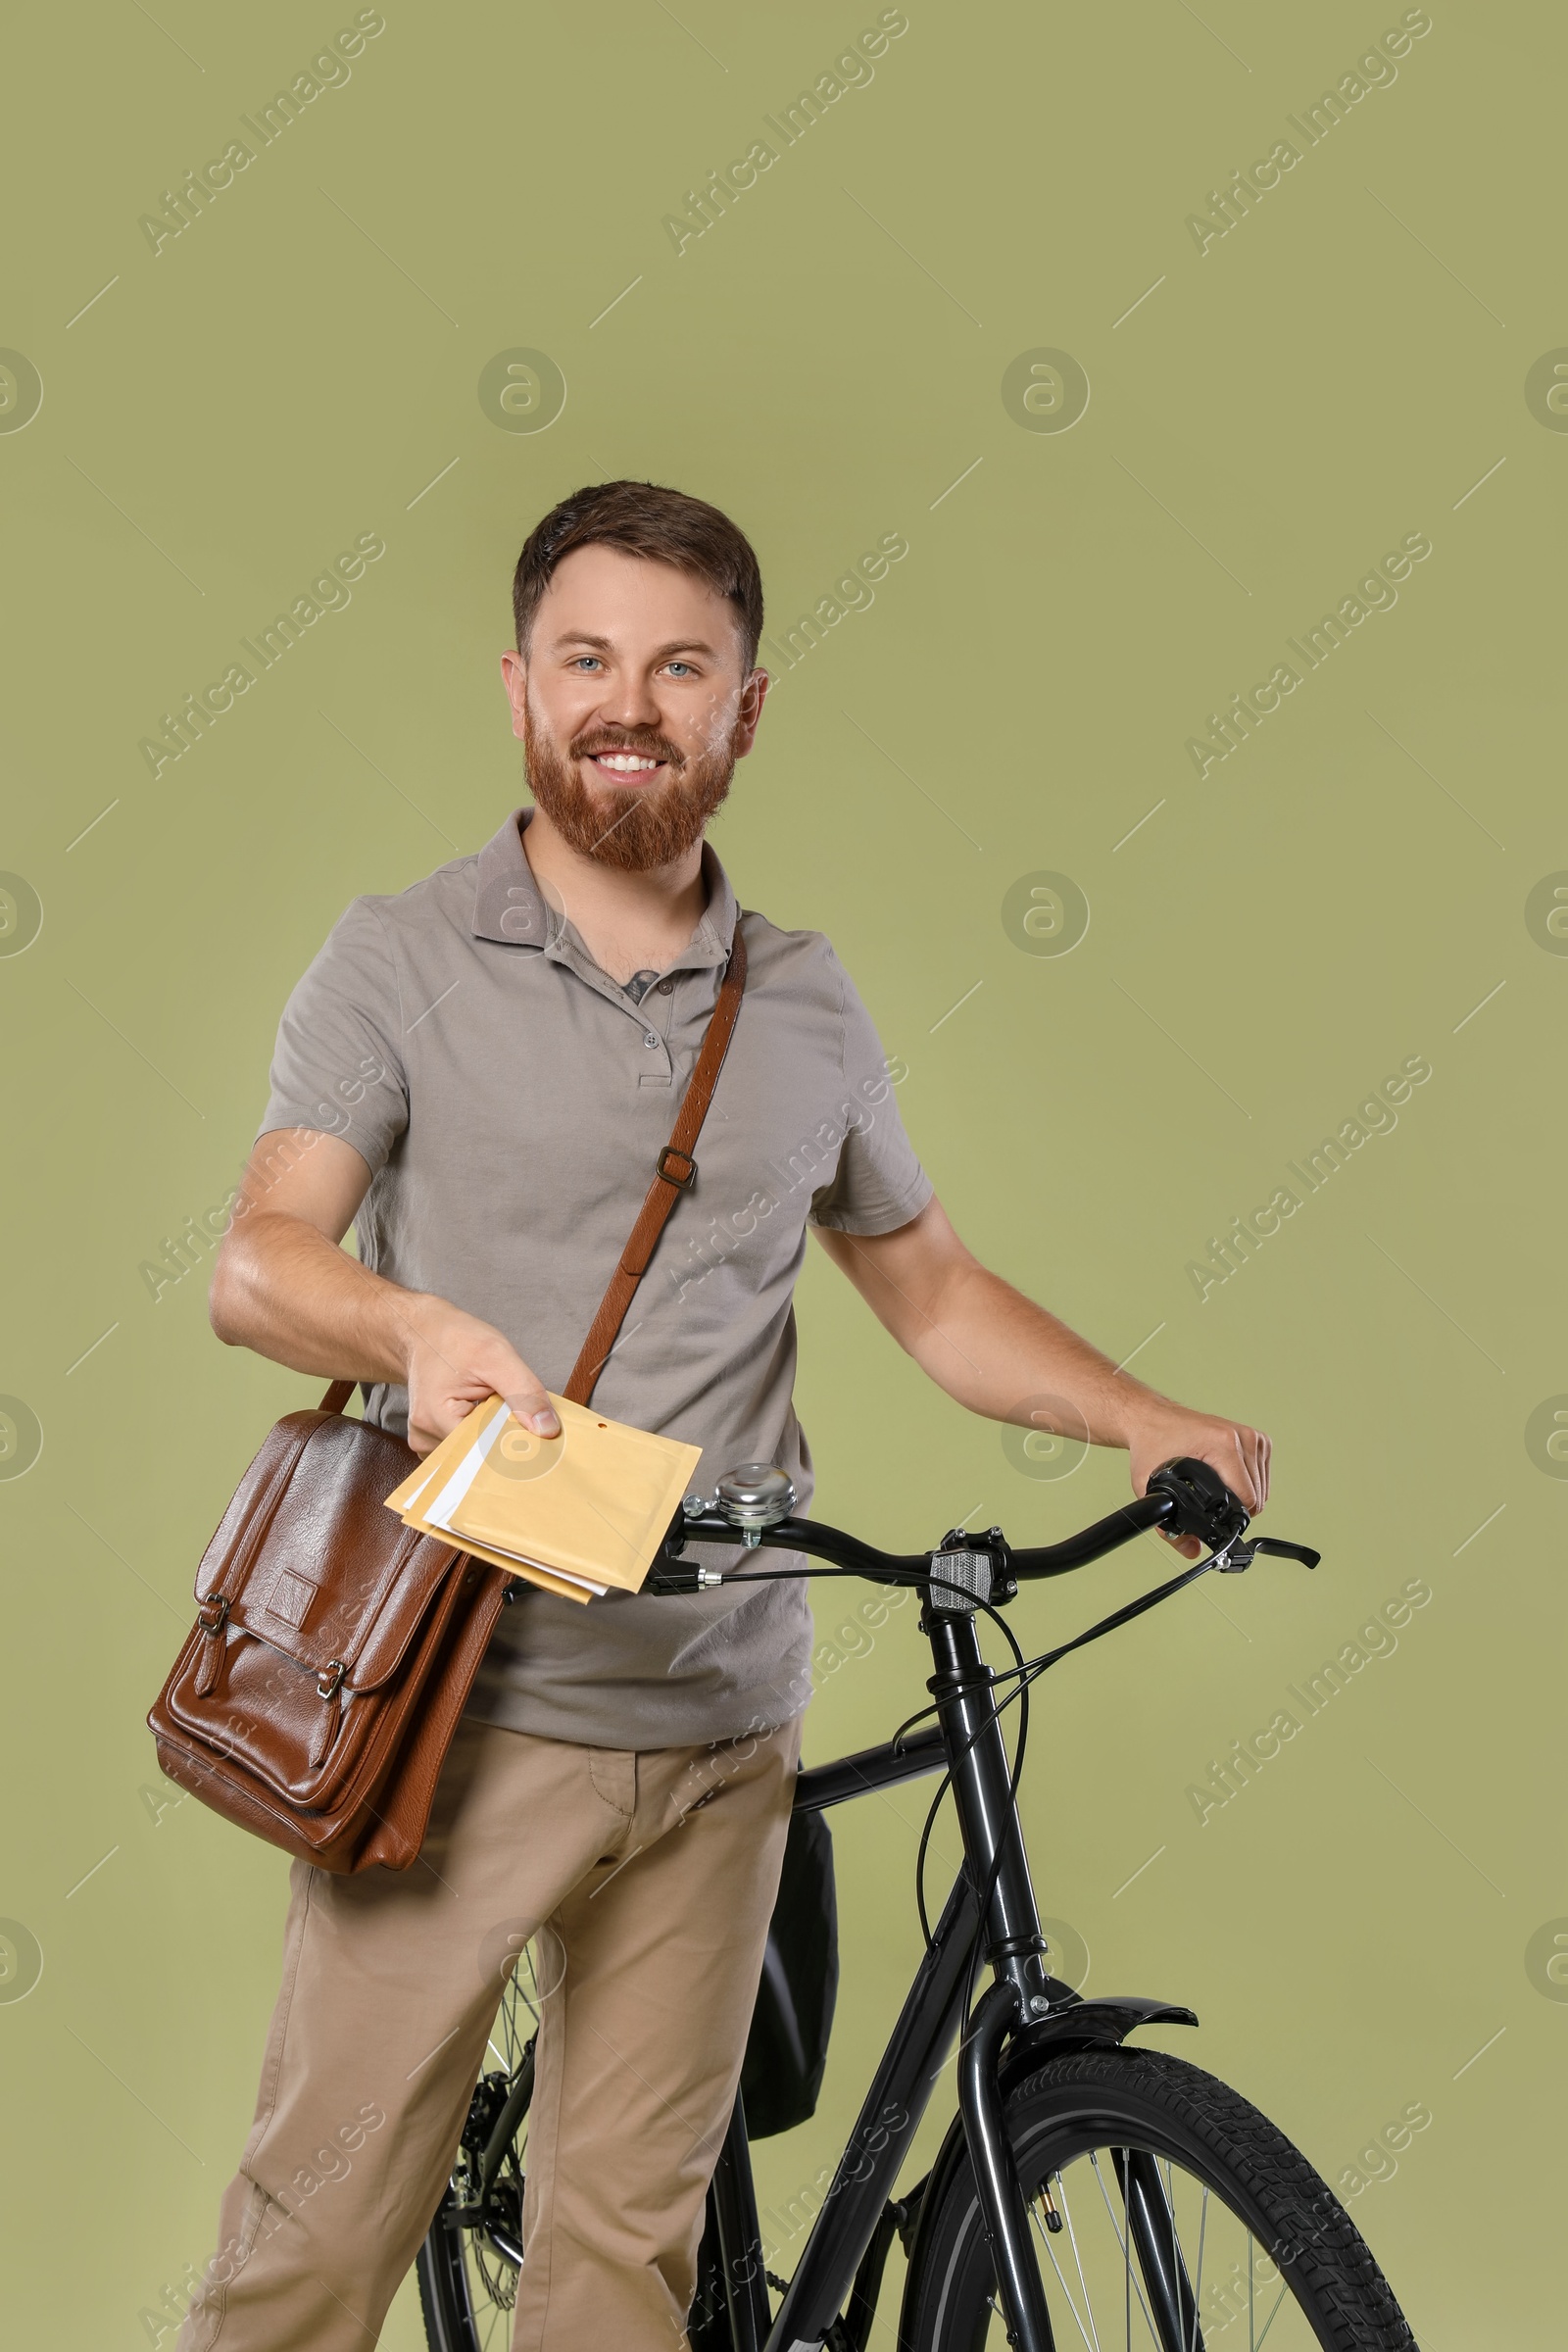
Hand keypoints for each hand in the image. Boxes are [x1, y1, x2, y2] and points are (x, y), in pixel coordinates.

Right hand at [398, 1295, 559, 1456]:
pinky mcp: (433, 1439)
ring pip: (474, 1453)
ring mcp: (426, 1441)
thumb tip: (547, 1429)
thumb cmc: (453, 1340)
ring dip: (492, 1434)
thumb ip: (524, 1393)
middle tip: (513, 1411)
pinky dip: (481, 1433)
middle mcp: (425, 1438)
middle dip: (504, 1438)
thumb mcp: (496, 1356)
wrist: (423, 1332)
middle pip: (479, 1456)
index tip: (536, 1437)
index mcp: (435, 1420)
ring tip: (491, 1405)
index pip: (484, 1453)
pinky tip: (482, 1413)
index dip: (513, 1444)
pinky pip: (465, 1446)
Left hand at [1125, 1403, 1270, 1560]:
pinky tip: (1227, 1478)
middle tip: (1208, 1502)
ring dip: (1244, 1496)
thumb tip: (1191, 1549)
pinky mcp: (1256, 1438)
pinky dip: (1249, 1483)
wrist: (1152, 1419)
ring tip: (1216, 1487)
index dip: (1231, 1518)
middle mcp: (1242, 1437)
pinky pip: (1263, 1474)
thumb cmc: (1153, 1444)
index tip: (1215, 1520)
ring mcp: (1251, 1435)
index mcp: (1222, 1444)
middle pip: (1258, 1495)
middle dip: (1235, 1508)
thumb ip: (1169, 1527)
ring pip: (1263, 1487)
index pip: (1248, 1497)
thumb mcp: (1151, 1487)